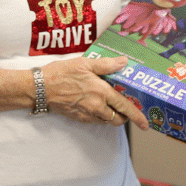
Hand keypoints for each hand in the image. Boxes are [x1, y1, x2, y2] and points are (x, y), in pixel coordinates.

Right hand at [0, 57, 148, 129]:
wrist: (40, 88)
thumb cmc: (61, 73)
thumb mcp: (85, 63)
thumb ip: (106, 64)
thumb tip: (124, 62)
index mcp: (102, 92)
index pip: (125, 107)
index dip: (137, 117)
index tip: (145, 124)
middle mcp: (97, 106)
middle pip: (118, 119)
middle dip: (125, 117)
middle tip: (126, 110)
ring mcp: (87, 114)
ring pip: (107, 121)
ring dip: (112, 117)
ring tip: (111, 107)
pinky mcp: (78, 118)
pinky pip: (94, 121)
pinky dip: (100, 117)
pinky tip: (96, 107)